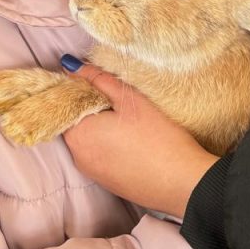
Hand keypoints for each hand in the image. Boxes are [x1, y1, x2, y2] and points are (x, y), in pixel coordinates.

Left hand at [62, 66, 217, 218]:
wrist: (184, 183)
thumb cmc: (157, 137)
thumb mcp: (128, 100)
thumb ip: (97, 79)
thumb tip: (70, 64)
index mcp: (78, 134)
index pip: (65, 103)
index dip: (79, 89)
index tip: (98, 83)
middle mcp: (78, 156)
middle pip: (75, 122)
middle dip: (89, 107)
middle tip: (116, 98)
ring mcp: (92, 173)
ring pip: (87, 139)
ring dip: (98, 126)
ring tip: (125, 119)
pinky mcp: (107, 183)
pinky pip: (99, 156)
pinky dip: (107, 144)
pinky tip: (129, 139)